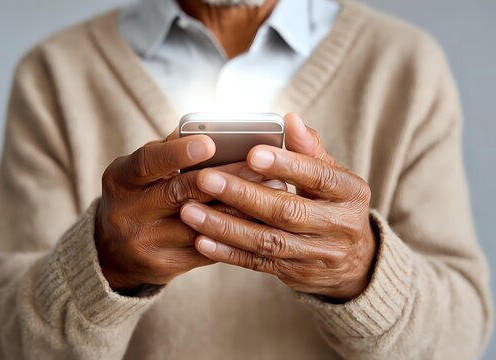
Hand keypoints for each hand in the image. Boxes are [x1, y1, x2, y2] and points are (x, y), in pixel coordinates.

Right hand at [96, 131, 283, 290]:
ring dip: (240, 206)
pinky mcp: (166, 266)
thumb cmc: (136, 197)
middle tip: (260, 166)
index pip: (148, 163)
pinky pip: (208, 248)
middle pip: (181, 193)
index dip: (178, 153)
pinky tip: (261, 218)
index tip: (210, 142)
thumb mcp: (139, 172)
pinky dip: (236, 231)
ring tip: (272, 189)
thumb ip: (169, 151)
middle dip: (225, 178)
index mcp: (121, 180)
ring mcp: (147, 243)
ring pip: (202, 224)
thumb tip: (210, 129)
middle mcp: (129, 213)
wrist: (113, 252)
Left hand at [180, 113, 375, 301]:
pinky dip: (228, 252)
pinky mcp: (295, 274)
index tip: (251, 153)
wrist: (354, 261)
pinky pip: (258, 263)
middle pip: (287, 212)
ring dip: (225, 226)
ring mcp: (316, 255)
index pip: (318, 176)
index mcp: (351, 193)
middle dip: (243, 195)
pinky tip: (201, 240)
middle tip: (205, 179)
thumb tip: (290, 119)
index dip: (285, 165)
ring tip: (191, 211)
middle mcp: (338, 227)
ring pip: (267, 241)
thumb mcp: (335, 177)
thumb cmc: (334, 205)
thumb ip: (310, 150)